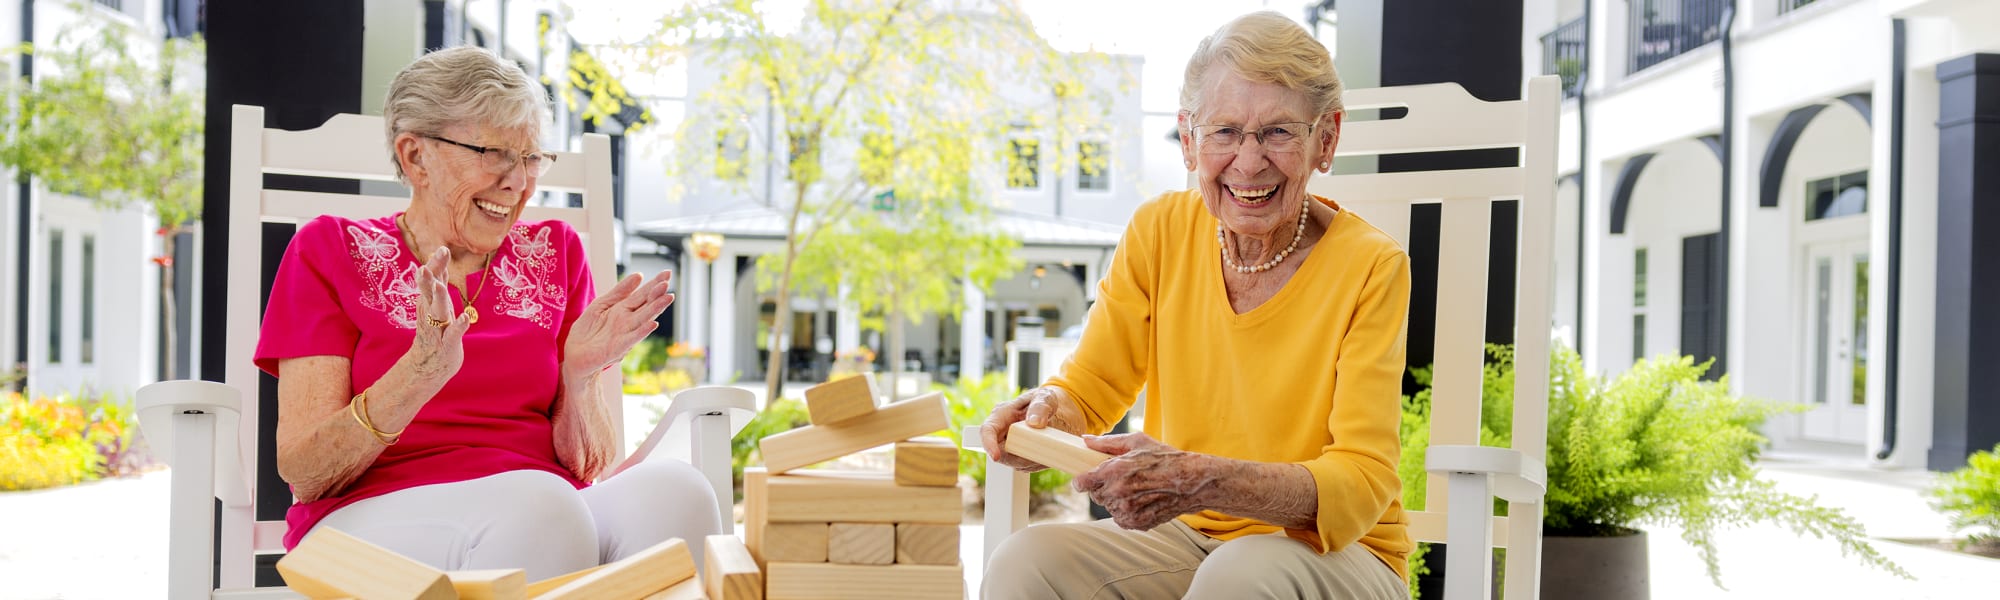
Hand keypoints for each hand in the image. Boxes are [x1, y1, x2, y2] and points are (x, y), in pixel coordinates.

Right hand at [408, 247, 469, 380]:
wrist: (428, 365)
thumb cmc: (436, 329)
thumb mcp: (435, 302)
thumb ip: (437, 279)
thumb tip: (438, 254)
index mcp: (429, 301)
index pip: (431, 280)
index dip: (436, 266)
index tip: (442, 249)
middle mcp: (430, 312)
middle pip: (428, 293)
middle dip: (428, 279)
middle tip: (425, 266)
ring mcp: (438, 329)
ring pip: (437, 312)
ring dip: (438, 299)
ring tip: (440, 286)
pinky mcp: (447, 344)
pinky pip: (452, 334)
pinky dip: (459, 326)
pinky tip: (466, 318)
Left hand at [562, 270, 674, 380]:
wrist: (575, 354)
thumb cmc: (587, 330)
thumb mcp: (601, 304)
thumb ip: (619, 291)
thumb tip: (639, 275)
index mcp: (623, 309)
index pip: (643, 294)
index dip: (654, 284)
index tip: (667, 273)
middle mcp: (628, 320)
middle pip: (646, 305)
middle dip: (657, 294)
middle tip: (667, 283)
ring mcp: (625, 333)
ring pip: (644, 319)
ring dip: (656, 309)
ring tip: (668, 298)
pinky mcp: (618, 348)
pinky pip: (632, 338)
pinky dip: (643, 331)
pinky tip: (653, 324)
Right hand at [979, 386, 1087, 471]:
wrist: (1056, 412)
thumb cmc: (1046, 401)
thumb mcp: (1045, 396)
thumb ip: (1040, 406)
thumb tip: (1034, 423)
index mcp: (1001, 415)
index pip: (987, 431)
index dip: (989, 444)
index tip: (995, 456)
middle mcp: (1002, 433)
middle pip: (1002, 453)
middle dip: (1020, 455)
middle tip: (1041, 445)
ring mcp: (1010, 448)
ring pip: (1016, 463)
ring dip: (1033, 458)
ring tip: (1048, 442)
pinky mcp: (1020, 459)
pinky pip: (1028, 466)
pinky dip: (1039, 461)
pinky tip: (1049, 449)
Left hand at [1075, 432, 1215, 529]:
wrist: (1192, 481)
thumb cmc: (1165, 458)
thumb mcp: (1137, 442)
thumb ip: (1107, 442)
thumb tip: (1085, 440)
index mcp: (1114, 471)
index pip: (1082, 483)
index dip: (1083, 480)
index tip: (1087, 479)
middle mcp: (1117, 492)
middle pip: (1095, 495)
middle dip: (1103, 487)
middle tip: (1122, 479)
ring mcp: (1126, 510)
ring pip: (1109, 507)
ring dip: (1116, 500)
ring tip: (1136, 489)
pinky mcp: (1135, 523)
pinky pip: (1121, 519)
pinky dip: (1127, 512)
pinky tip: (1142, 500)